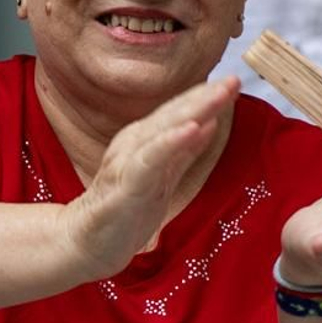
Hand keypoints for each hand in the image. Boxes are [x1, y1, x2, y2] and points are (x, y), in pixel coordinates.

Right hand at [62, 78, 238, 279]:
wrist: (88, 243)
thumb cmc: (125, 212)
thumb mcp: (162, 176)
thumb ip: (184, 151)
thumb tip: (210, 123)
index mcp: (144, 140)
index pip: (178, 111)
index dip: (205, 96)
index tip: (233, 81)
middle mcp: (134, 142)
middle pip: (174, 114)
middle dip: (205, 96)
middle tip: (233, 79)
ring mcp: (128, 161)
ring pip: (164, 129)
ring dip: (193, 110)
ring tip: (219, 94)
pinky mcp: (126, 185)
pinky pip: (151, 159)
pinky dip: (171, 142)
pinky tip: (192, 129)